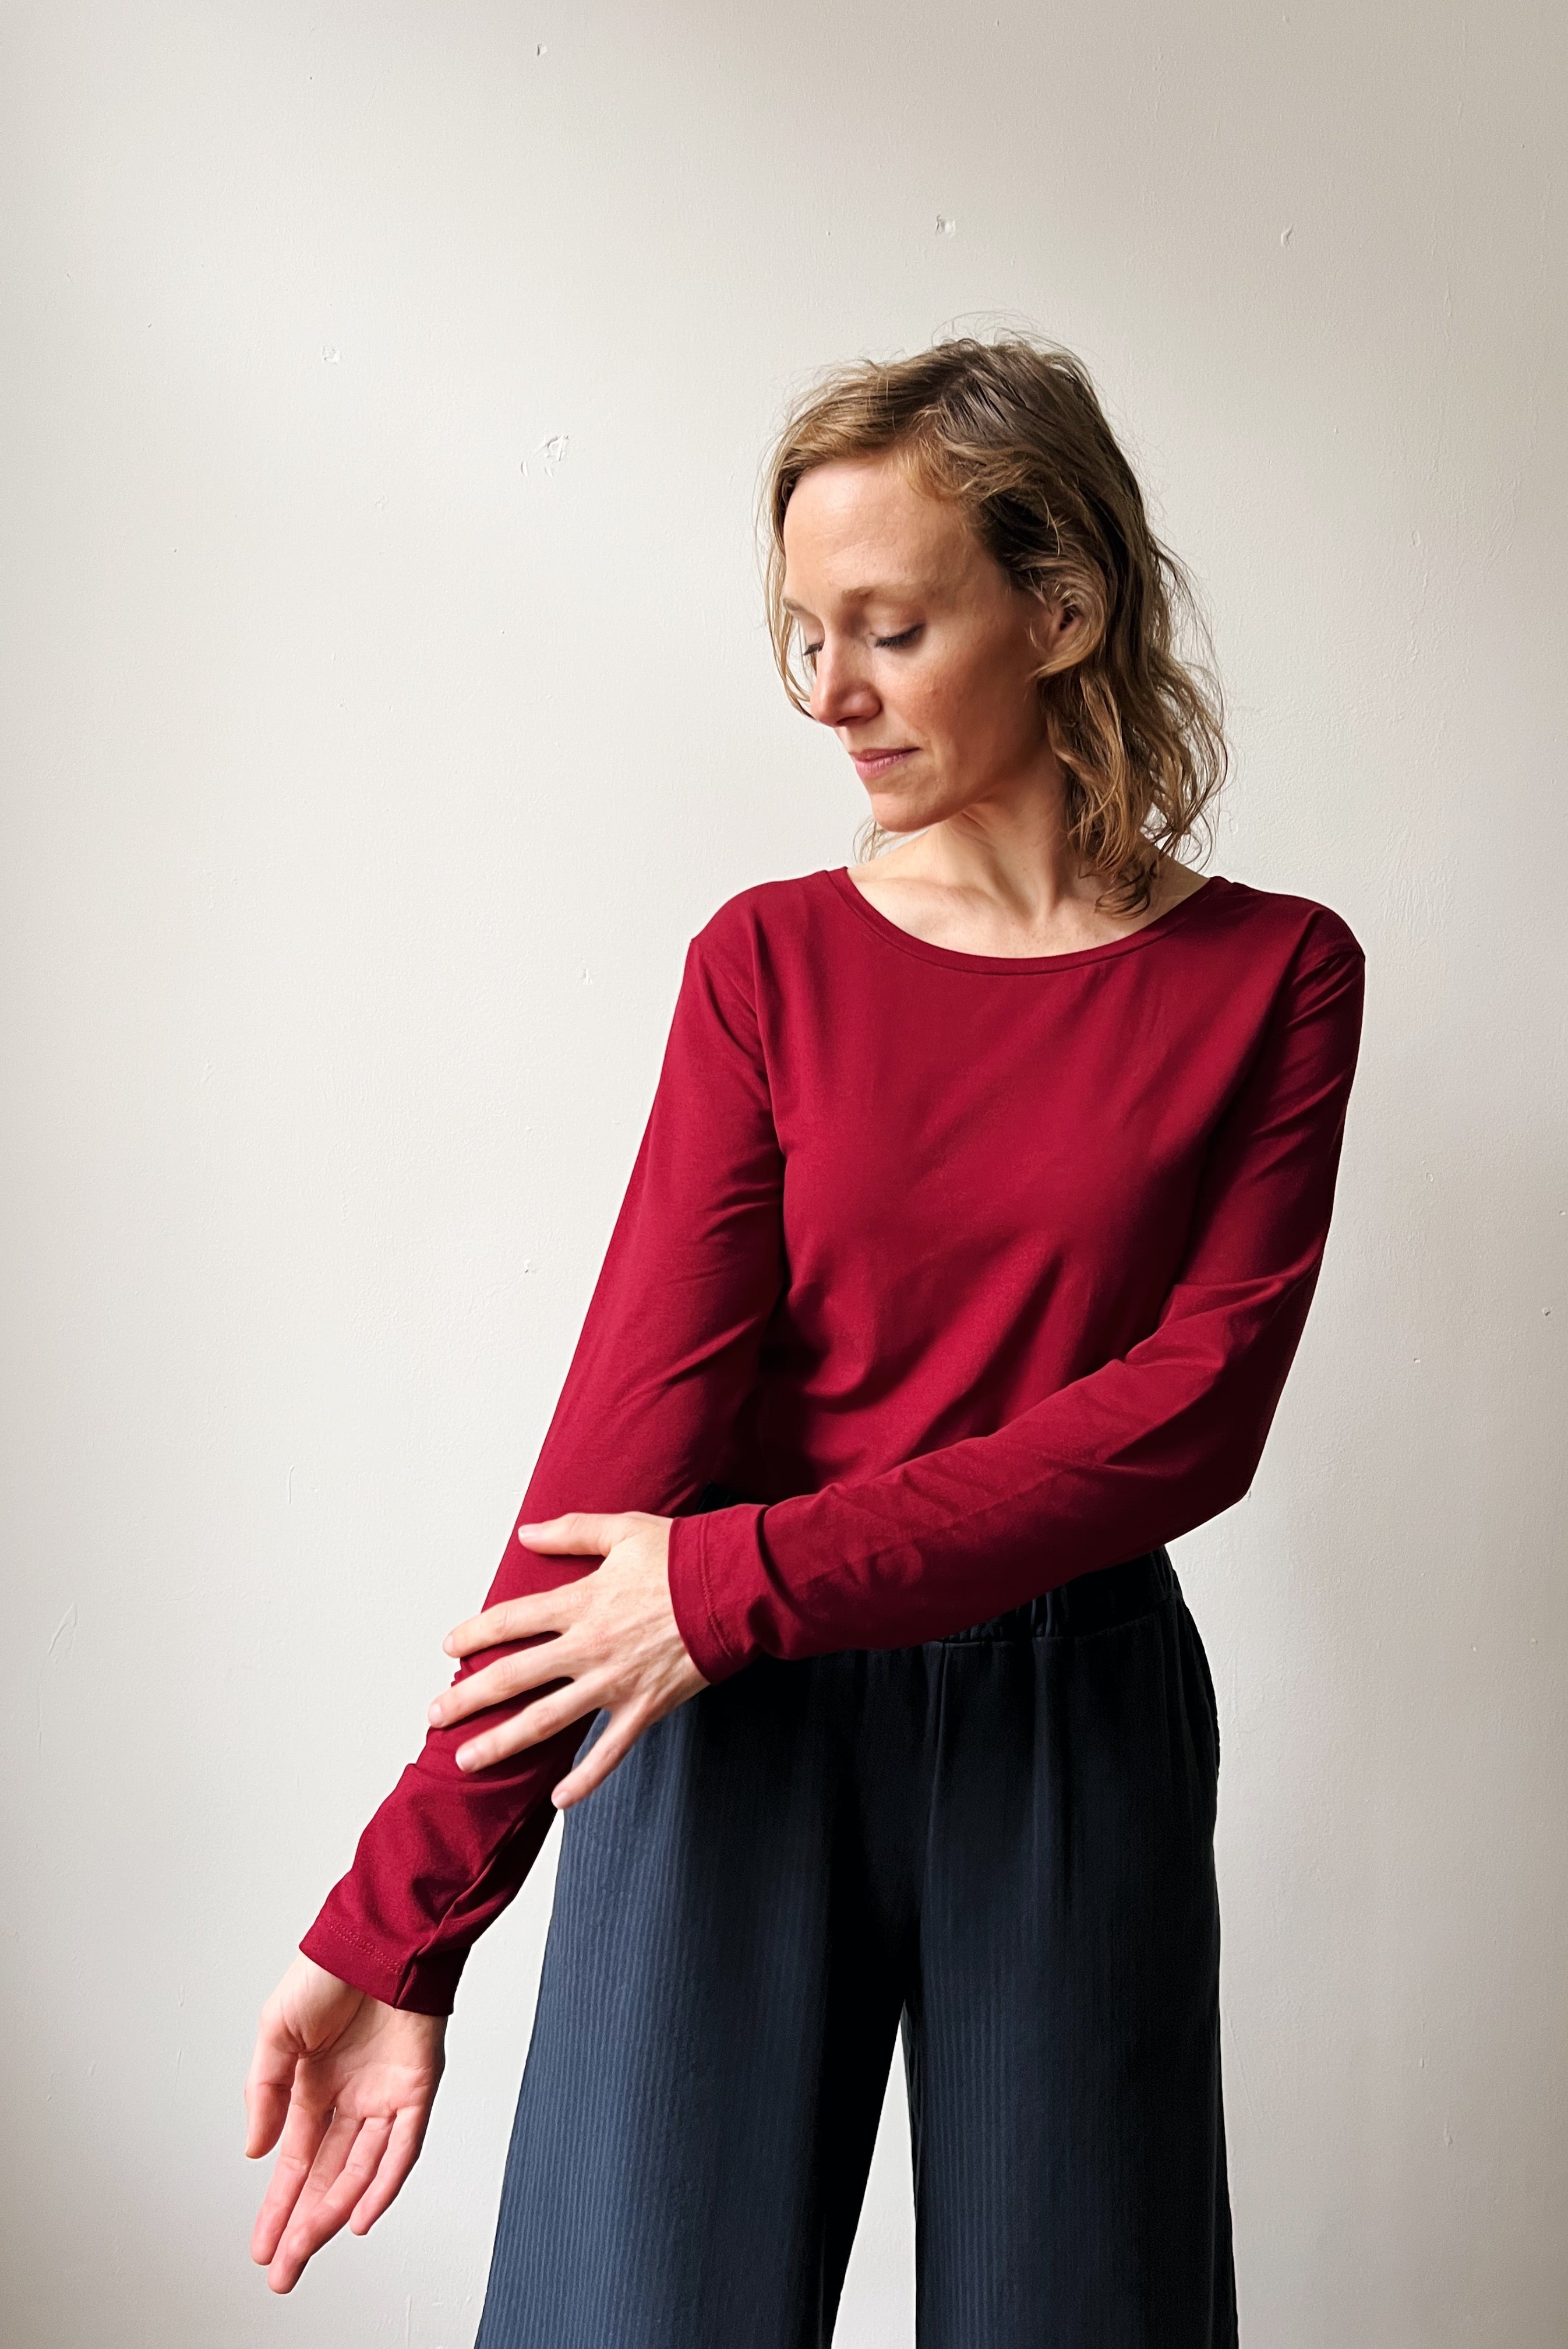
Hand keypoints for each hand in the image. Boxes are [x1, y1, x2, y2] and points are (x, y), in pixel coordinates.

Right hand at [244, 1953, 445, 2292]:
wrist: (379, 1934)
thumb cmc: (328, 1970)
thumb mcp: (276, 2030)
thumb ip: (265, 2092)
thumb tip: (257, 2152)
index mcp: (312, 2085)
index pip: (294, 2161)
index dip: (277, 2206)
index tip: (260, 2247)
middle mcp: (350, 2098)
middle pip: (325, 2176)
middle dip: (301, 2226)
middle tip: (281, 2272)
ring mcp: (384, 2096)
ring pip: (360, 2170)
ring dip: (333, 2212)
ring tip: (306, 2249)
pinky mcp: (417, 2089)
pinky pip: (402, 2147)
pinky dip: (383, 2184)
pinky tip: (361, 2215)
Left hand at [431, 1510, 708, 1807]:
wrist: (737, 1587)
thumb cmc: (683, 1555)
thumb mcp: (624, 1530)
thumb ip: (572, 1531)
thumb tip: (525, 1533)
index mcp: (581, 1602)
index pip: (510, 1621)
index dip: (474, 1634)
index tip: (449, 1648)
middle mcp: (588, 1646)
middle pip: (515, 1676)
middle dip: (469, 1698)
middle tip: (435, 1715)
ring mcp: (615, 1682)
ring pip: (548, 1721)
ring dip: (503, 1742)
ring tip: (467, 1761)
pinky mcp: (645, 1707)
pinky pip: (609, 1752)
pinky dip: (584, 1779)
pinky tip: (557, 1800)